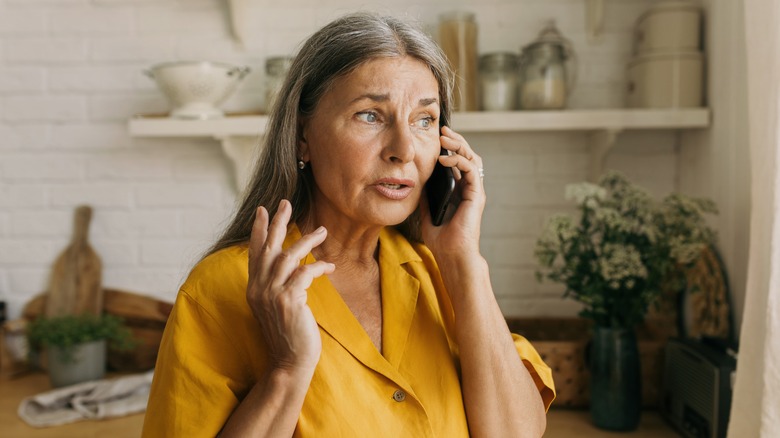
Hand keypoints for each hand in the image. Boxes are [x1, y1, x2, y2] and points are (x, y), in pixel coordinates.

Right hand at [246, 200, 334, 374]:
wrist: (289, 362)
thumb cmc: (288, 336)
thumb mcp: (276, 307)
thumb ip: (277, 286)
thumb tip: (289, 265)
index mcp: (254, 289)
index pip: (254, 253)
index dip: (258, 230)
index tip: (262, 210)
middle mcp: (258, 289)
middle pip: (267, 247)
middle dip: (276, 223)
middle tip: (285, 203)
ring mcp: (271, 294)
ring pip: (287, 256)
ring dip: (307, 241)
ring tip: (323, 231)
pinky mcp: (288, 300)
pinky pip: (304, 273)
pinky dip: (318, 267)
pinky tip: (329, 266)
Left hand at [421, 126, 485, 258]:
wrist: (450, 254)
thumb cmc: (440, 238)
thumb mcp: (427, 210)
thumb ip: (426, 194)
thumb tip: (416, 179)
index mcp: (459, 190)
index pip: (458, 161)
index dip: (449, 147)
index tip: (436, 137)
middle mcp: (469, 188)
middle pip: (467, 155)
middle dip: (455, 140)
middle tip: (442, 130)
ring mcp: (474, 191)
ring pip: (472, 158)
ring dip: (459, 145)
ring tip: (444, 138)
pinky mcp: (476, 194)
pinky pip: (470, 169)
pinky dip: (458, 160)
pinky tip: (444, 158)